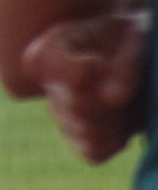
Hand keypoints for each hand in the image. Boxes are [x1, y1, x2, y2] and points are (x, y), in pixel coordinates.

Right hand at [20, 12, 150, 164]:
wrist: (145, 54)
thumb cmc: (137, 37)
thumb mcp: (138, 38)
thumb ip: (124, 66)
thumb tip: (110, 99)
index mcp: (52, 47)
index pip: (44, 64)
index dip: (81, 71)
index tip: (101, 61)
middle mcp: (49, 81)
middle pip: (74, 106)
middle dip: (109, 101)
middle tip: (128, 87)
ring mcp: (62, 111)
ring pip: (86, 132)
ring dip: (117, 122)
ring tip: (128, 104)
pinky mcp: (80, 136)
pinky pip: (93, 152)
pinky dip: (115, 141)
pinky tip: (124, 123)